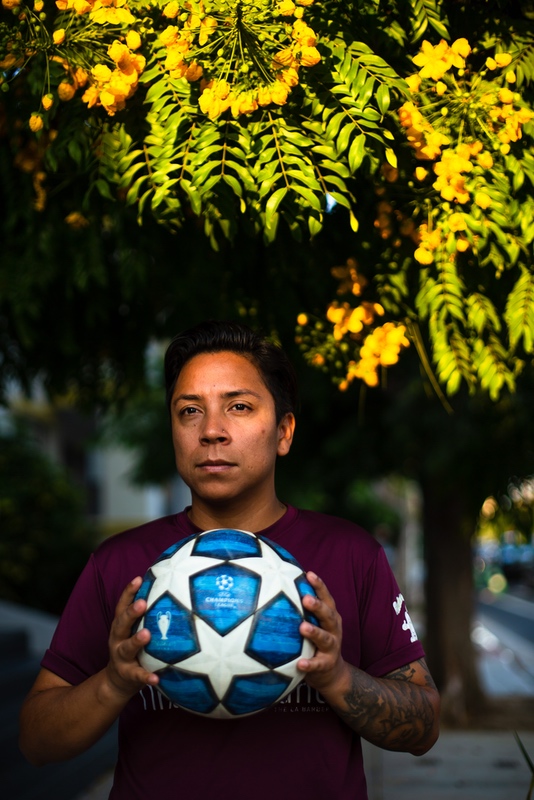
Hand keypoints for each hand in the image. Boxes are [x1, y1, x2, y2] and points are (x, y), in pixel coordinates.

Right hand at [104, 577, 159, 700]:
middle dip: (131, 613)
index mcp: (120, 626)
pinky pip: (137, 676)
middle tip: (142, 603)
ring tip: (146, 634)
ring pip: (126, 648)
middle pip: (122, 623)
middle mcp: (117, 639)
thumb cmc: (132, 648)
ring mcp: (121, 658)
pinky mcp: (128, 675)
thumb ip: (145, 616)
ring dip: (136, 641)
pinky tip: (155, 678)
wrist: (117, 681)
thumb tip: (169, 591)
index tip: (138, 579)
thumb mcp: (133, 630)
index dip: (129, 592)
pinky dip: (146, 677)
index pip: (122, 606)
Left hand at [297, 572, 350, 695]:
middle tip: (306, 599)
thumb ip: (300, 610)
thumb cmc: (315, 642)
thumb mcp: (313, 623)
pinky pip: (318, 664)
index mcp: (330, 617)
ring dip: (315, 633)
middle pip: (328, 615)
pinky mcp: (327, 664)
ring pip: (325, 638)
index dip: (319, 586)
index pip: (326, 598)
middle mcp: (333, 629)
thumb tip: (277, 589)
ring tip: (303, 628)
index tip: (309, 574)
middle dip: (318, 606)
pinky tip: (300, 664)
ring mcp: (332, 647)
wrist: (332, 674)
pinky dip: (310, 664)